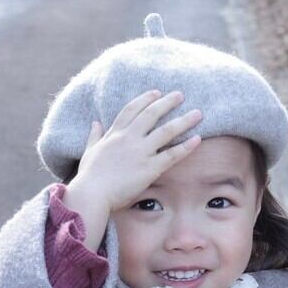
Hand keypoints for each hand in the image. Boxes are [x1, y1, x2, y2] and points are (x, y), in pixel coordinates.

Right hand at [65, 89, 203, 222]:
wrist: (92, 194)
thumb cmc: (89, 177)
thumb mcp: (89, 151)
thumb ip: (94, 136)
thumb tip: (95, 123)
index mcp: (115, 134)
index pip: (132, 110)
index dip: (145, 99)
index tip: (157, 93)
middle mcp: (129, 138)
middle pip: (152, 114)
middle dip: (167, 103)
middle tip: (181, 95)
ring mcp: (140, 152)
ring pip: (166, 131)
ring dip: (184, 120)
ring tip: (198, 113)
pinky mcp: (149, 168)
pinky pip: (172, 155)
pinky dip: (186, 147)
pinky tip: (197, 139)